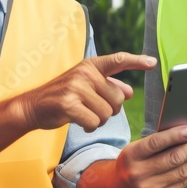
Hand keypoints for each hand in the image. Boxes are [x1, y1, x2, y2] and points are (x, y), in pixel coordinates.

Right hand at [18, 52, 156, 131]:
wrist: (33, 106)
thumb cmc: (64, 96)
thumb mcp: (86, 87)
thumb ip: (108, 87)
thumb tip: (130, 91)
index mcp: (91, 66)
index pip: (118, 60)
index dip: (137, 61)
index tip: (153, 63)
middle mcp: (85, 73)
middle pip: (117, 99)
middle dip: (110, 110)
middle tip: (93, 109)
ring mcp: (76, 87)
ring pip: (107, 113)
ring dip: (99, 120)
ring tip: (84, 115)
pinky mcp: (68, 104)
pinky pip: (93, 122)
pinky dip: (89, 127)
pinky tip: (80, 123)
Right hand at [114, 125, 186, 187]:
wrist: (122, 183)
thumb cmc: (136, 158)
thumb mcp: (138, 147)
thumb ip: (158, 142)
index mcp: (131, 155)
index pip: (155, 143)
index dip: (173, 136)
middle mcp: (138, 173)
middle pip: (173, 159)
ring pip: (180, 173)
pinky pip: (180, 184)